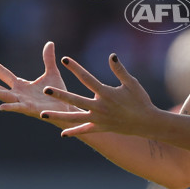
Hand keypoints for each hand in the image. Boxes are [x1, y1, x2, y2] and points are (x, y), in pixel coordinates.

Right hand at [0, 41, 71, 123]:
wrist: (67, 109)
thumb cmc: (58, 94)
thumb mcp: (52, 73)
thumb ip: (48, 59)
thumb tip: (49, 43)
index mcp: (20, 85)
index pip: (1, 72)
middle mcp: (18, 94)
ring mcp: (23, 102)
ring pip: (4, 97)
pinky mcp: (32, 110)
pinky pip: (19, 108)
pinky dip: (10, 107)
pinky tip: (1, 107)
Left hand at [40, 54, 155, 137]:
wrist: (146, 122)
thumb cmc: (140, 100)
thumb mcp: (131, 83)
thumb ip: (119, 70)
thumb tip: (111, 55)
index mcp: (106, 93)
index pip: (86, 78)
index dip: (75, 68)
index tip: (64, 59)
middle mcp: (99, 107)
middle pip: (75, 100)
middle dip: (60, 94)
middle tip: (46, 89)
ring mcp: (99, 119)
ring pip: (74, 117)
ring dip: (58, 115)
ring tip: (43, 114)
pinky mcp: (101, 128)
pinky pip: (85, 130)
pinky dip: (74, 131)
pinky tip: (62, 133)